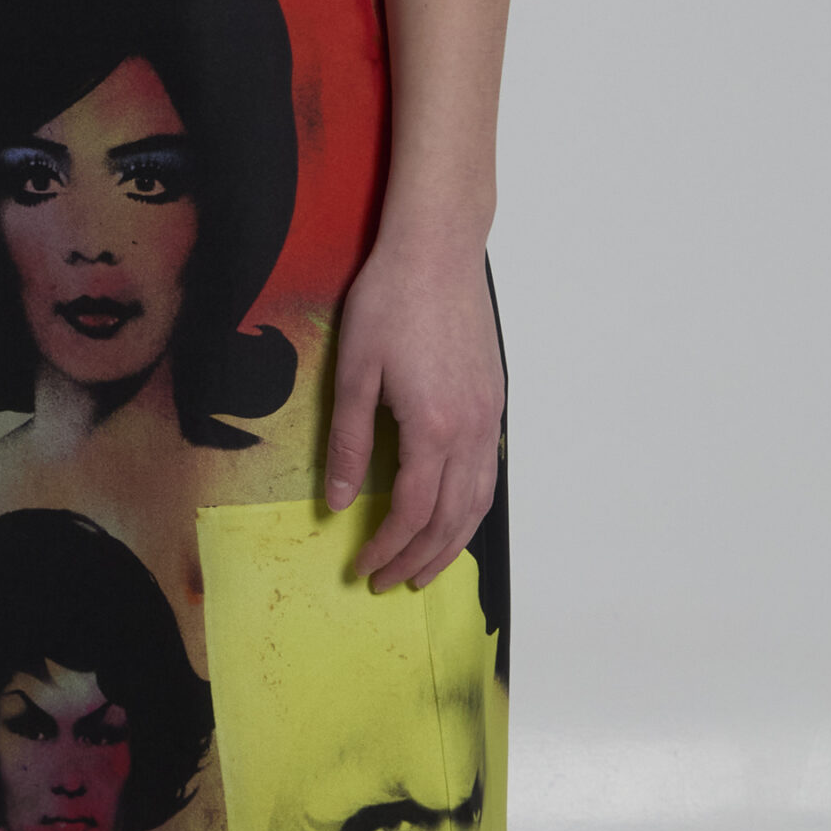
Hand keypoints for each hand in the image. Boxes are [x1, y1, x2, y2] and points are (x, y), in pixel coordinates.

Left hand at [323, 233, 504, 592]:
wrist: (439, 248)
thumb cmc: (391, 301)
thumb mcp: (353, 373)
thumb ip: (347, 443)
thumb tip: (335, 502)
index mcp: (433, 429)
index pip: (411, 512)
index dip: (386, 548)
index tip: (362, 568)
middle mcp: (471, 431)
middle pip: (451, 520)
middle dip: (419, 560)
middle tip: (389, 583)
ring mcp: (489, 417)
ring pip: (478, 503)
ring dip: (451, 544)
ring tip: (424, 569)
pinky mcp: (495, 402)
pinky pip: (489, 475)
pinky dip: (471, 510)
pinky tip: (453, 520)